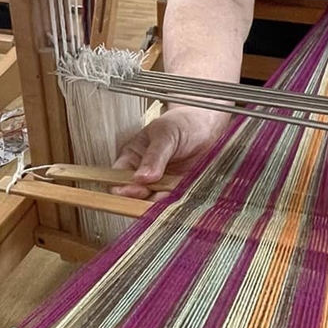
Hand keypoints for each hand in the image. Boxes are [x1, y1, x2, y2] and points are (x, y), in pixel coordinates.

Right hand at [111, 106, 229, 198]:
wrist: (209, 128)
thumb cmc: (182, 124)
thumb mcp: (166, 134)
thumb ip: (154, 155)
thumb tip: (141, 178)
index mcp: (132, 158)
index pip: (118, 177)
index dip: (122, 186)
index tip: (134, 189)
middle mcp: (143, 175)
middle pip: (134, 196)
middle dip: (142, 198)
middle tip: (154, 192)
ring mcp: (161, 186)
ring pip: (154, 203)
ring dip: (161, 202)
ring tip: (172, 192)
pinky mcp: (178, 192)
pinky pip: (173, 204)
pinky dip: (176, 203)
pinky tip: (182, 196)